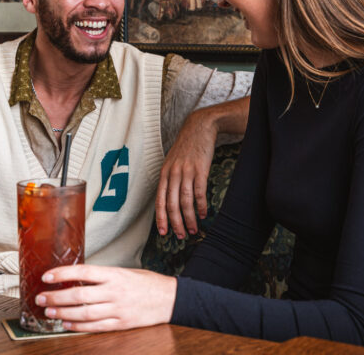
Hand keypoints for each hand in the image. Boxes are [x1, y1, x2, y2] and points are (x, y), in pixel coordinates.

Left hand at [36, 265, 175, 331]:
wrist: (171, 299)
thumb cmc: (147, 283)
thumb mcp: (125, 272)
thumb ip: (103, 276)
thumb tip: (77, 277)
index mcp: (115, 274)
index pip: (84, 272)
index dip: (63, 274)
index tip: (47, 276)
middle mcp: (115, 291)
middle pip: (79, 294)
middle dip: (56, 296)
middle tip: (41, 297)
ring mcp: (118, 309)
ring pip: (85, 313)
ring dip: (63, 312)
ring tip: (49, 311)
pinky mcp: (121, 324)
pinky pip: (96, 327)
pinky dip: (79, 326)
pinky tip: (67, 323)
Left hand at [156, 109, 217, 238]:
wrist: (199, 127)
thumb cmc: (186, 147)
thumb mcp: (172, 162)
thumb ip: (169, 179)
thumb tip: (169, 200)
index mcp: (164, 173)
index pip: (160, 200)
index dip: (161, 218)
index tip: (164, 233)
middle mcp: (173, 173)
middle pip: (172, 204)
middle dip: (176, 223)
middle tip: (181, 236)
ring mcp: (186, 171)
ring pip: (185, 201)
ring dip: (189, 218)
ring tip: (193, 229)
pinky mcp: (200, 169)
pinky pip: (199, 192)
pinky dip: (201, 206)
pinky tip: (203, 214)